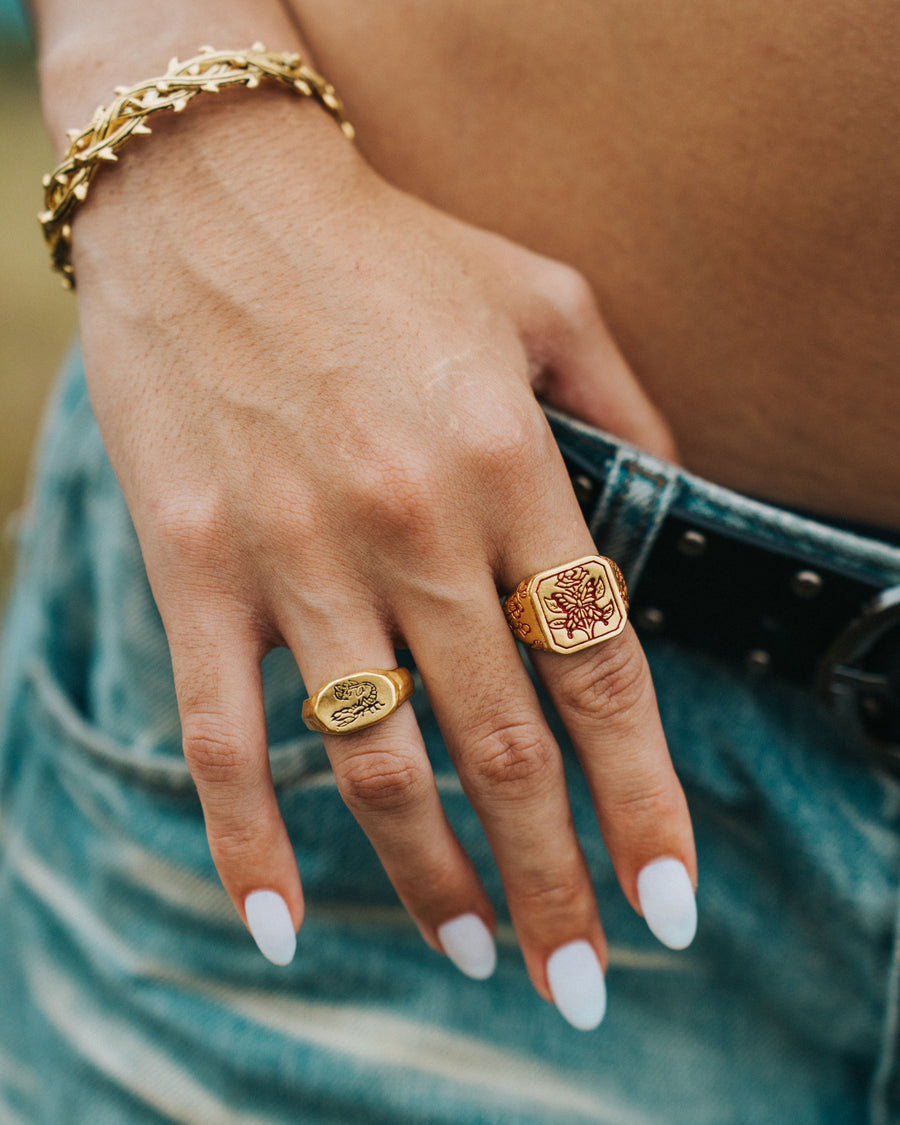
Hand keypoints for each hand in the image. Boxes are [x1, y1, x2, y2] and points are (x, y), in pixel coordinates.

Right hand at [73, 90, 694, 1029]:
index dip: (642, 804)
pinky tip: (280, 924)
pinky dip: (249, 844)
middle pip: (501, 747)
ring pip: (376, 762)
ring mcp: (295, 555)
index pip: (600, 675)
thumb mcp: (547, 295)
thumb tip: (675, 503)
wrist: (211, 197)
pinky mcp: (198, 569)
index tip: (665, 905)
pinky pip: (221, 738)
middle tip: (580, 982)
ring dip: (433, 876)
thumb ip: (627, 408)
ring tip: (477, 944)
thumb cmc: (387, 248)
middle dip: (552, 881)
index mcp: (510, 464)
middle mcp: (411, 526)